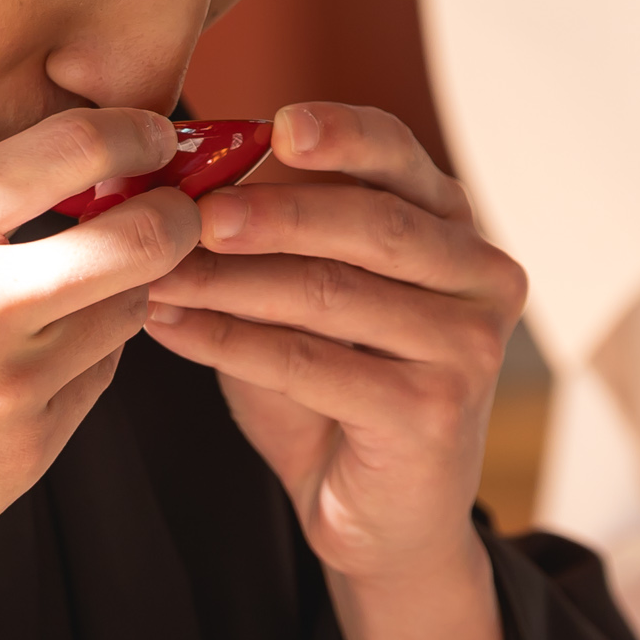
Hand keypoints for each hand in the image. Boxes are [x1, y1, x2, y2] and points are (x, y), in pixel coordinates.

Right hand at [0, 108, 199, 639]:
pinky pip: (99, 379)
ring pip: (132, 311)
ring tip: (91, 283)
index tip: (151, 134)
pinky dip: (91, 355)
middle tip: (170, 208)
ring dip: (128, 288)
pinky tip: (48, 352)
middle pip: (141, 238)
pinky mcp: (30, 447)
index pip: (70, 149)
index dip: (134, 133)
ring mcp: (12, 382)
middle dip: (174, 216)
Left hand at [138, 103, 524, 589]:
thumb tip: (179, 176)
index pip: (401, 159)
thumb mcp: (306, 294)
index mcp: (454, 227)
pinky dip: (230, 343)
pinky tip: (170, 329)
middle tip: (192, 214)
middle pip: (371, 224)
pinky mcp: (435, 411)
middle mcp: (482, 276)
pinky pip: (313, 365)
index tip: (277, 126)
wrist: (375, 513)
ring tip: (157, 275)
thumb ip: (271, 236)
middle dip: (273, 214)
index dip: (343, 135)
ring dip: (230, 282)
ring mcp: (469, 346)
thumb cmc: (335, 387)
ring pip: (333, 294)